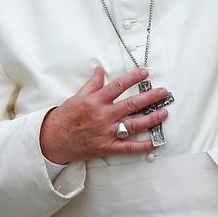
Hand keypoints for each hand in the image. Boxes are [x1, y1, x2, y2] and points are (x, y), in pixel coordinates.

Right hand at [39, 66, 169, 163]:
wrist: (54, 140)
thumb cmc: (66, 118)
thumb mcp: (78, 96)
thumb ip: (92, 83)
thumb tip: (100, 69)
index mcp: (96, 101)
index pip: (119, 86)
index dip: (133, 78)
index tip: (145, 72)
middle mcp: (104, 116)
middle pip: (132, 104)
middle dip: (150, 97)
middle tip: (163, 92)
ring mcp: (107, 132)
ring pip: (134, 124)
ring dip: (151, 118)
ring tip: (164, 112)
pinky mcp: (107, 147)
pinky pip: (128, 147)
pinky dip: (142, 145)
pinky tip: (154, 141)